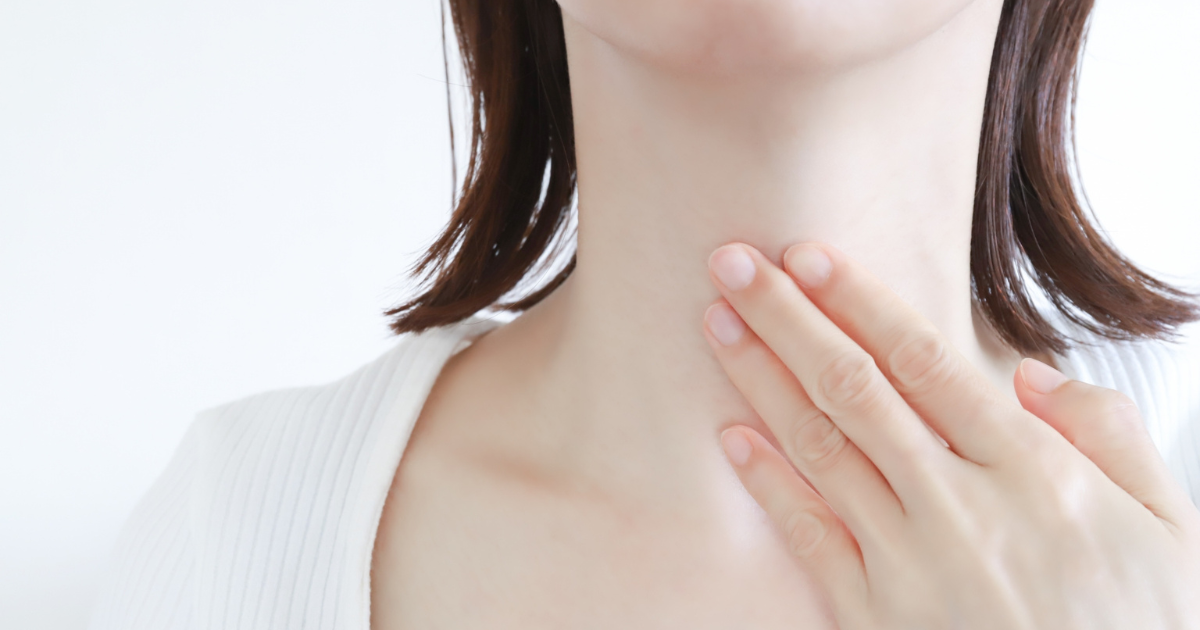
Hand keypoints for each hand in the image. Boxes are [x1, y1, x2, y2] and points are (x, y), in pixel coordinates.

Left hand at [702, 241, 1199, 629]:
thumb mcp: (1170, 529)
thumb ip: (1109, 437)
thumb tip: (1031, 375)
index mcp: (1035, 472)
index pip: (926, 362)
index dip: (859, 301)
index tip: (807, 254)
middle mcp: (963, 509)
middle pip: (855, 390)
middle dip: (786, 318)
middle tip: (731, 263)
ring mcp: (913, 566)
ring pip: (821, 449)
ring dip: (762, 380)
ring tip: (719, 324)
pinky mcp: (875, 618)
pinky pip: (812, 537)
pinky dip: (768, 484)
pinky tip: (731, 436)